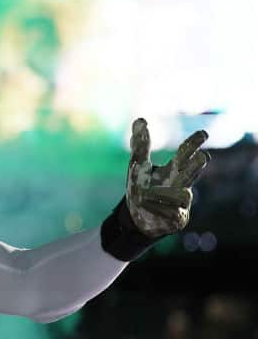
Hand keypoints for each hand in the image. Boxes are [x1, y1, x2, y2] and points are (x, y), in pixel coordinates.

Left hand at [126, 118, 209, 236]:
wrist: (136, 216)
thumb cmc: (142, 187)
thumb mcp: (137, 166)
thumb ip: (140, 145)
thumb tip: (140, 119)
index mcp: (175, 169)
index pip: (186, 153)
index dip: (193, 143)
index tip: (203, 134)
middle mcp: (183, 184)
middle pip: (193, 172)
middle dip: (197, 165)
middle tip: (203, 156)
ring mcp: (183, 202)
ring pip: (183, 194)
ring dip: (162, 194)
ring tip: (145, 195)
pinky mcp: (180, 219)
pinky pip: (173, 211)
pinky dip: (157, 208)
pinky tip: (148, 207)